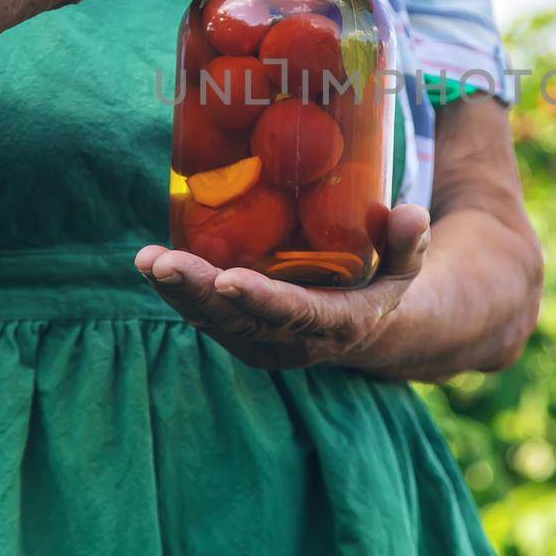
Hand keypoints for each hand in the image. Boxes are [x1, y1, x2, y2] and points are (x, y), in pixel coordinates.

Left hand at [133, 204, 429, 369]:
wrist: (365, 324)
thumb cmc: (384, 280)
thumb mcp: (407, 264)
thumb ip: (409, 241)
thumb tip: (410, 214)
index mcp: (334, 324)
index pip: (293, 315)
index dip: (260, 299)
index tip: (228, 279)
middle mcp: (290, 341)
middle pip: (237, 320)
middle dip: (197, 292)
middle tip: (162, 263)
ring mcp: (259, 340)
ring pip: (211, 320)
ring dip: (176, 291)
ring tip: (145, 259)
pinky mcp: (237, 330)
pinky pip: (202, 312)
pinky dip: (175, 289)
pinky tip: (149, 260)